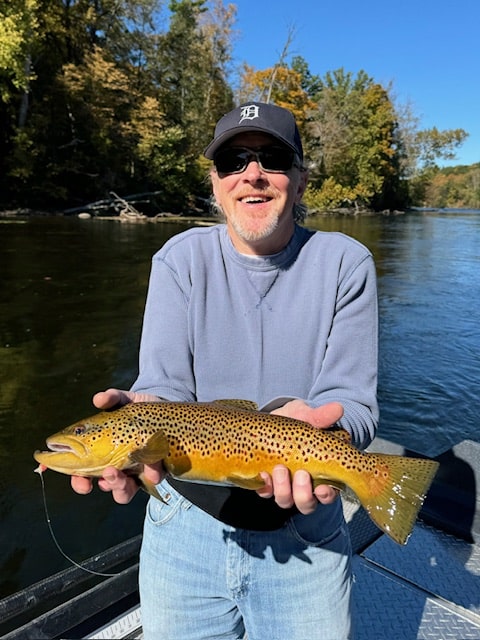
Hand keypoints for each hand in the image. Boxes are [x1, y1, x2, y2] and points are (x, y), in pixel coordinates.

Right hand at [70, 388, 164, 502]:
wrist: (166, 409)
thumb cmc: (137, 408)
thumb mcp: (125, 401)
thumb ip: (113, 398)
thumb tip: (99, 399)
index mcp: (102, 454)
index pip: (82, 473)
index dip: (76, 479)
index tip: (77, 481)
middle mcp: (118, 467)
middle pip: (105, 485)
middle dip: (103, 484)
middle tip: (105, 476)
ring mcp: (137, 471)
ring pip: (125, 491)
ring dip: (120, 486)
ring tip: (121, 473)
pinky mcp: (157, 469)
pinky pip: (152, 479)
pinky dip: (150, 472)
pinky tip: (152, 462)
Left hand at [257, 400, 343, 513]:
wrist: (271, 420)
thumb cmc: (296, 421)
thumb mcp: (307, 416)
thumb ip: (320, 416)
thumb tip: (338, 408)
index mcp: (321, 473)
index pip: (328, 494)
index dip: (326, 495)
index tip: (322, 488)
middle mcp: (303, 486)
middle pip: (307, 503)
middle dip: (303, 494)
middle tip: (300, 474)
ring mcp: (284, 485)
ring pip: (286, 500)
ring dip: (283, 490)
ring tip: (279, 469)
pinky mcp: (266, 482)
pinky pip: (264, 492)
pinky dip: (264, 486)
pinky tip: (262, 475)